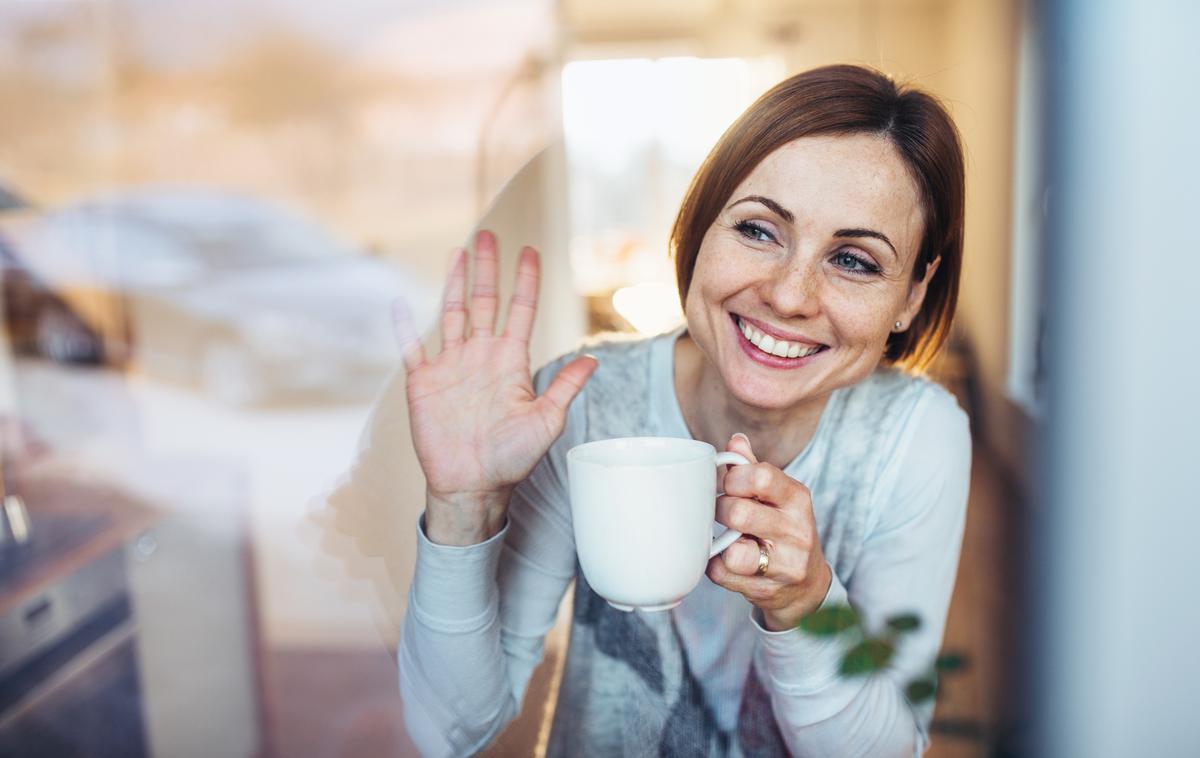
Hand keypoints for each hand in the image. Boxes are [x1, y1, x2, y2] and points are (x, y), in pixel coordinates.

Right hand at [393, 231, 596, 544]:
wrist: (473, 485)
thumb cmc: (512, 458)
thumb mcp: (546, 421)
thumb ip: (564, 388)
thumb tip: (593, 360)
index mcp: (510, 362)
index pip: (519, 311)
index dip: (526, 282)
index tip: (531, 251)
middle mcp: (480, 357)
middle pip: (484, 302)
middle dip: (487, 269)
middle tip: (489, 236)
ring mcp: (451, 367)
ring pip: (452, 313)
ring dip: (454, 283)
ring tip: (457, 252)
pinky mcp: (423, 383)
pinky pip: (412, 348)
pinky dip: (405, 326)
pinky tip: (400, 302)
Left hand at [707, 433, 833, 630]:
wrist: (806, 586)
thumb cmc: (784, 530)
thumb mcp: (778, 497)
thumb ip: (754, 468)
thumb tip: (735, 440)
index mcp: (797, 499)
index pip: (761, 476)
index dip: (733, 478)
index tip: (728, 485)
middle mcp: (796, 531)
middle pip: (740, 513)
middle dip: (720, 510)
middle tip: (721, 512)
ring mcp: (784, 565)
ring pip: (734, 552)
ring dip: (720, 543)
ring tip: (727, 539)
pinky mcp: (767, 590)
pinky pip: (722, 574)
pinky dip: (715, 565)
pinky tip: (726, 559)